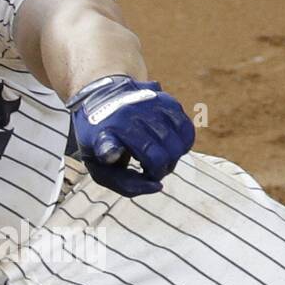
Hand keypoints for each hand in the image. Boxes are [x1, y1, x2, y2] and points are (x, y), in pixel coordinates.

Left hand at [68, 75, 194, 196]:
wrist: (99, 99)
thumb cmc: (102, 142)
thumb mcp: (101, 168)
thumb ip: (126, 184)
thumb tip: (158, 186)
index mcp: (104, 134)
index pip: (107, 146)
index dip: (111, 151)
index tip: (110, 155)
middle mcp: (126, 117)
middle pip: (159, 156)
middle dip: (160, 171)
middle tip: (151, 170)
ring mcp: (148, 106)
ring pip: (176, 143)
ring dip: (172, 158)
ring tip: (160, 158)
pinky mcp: (165, 99)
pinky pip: (185, 127)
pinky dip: (183, 143)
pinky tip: (171, 146)